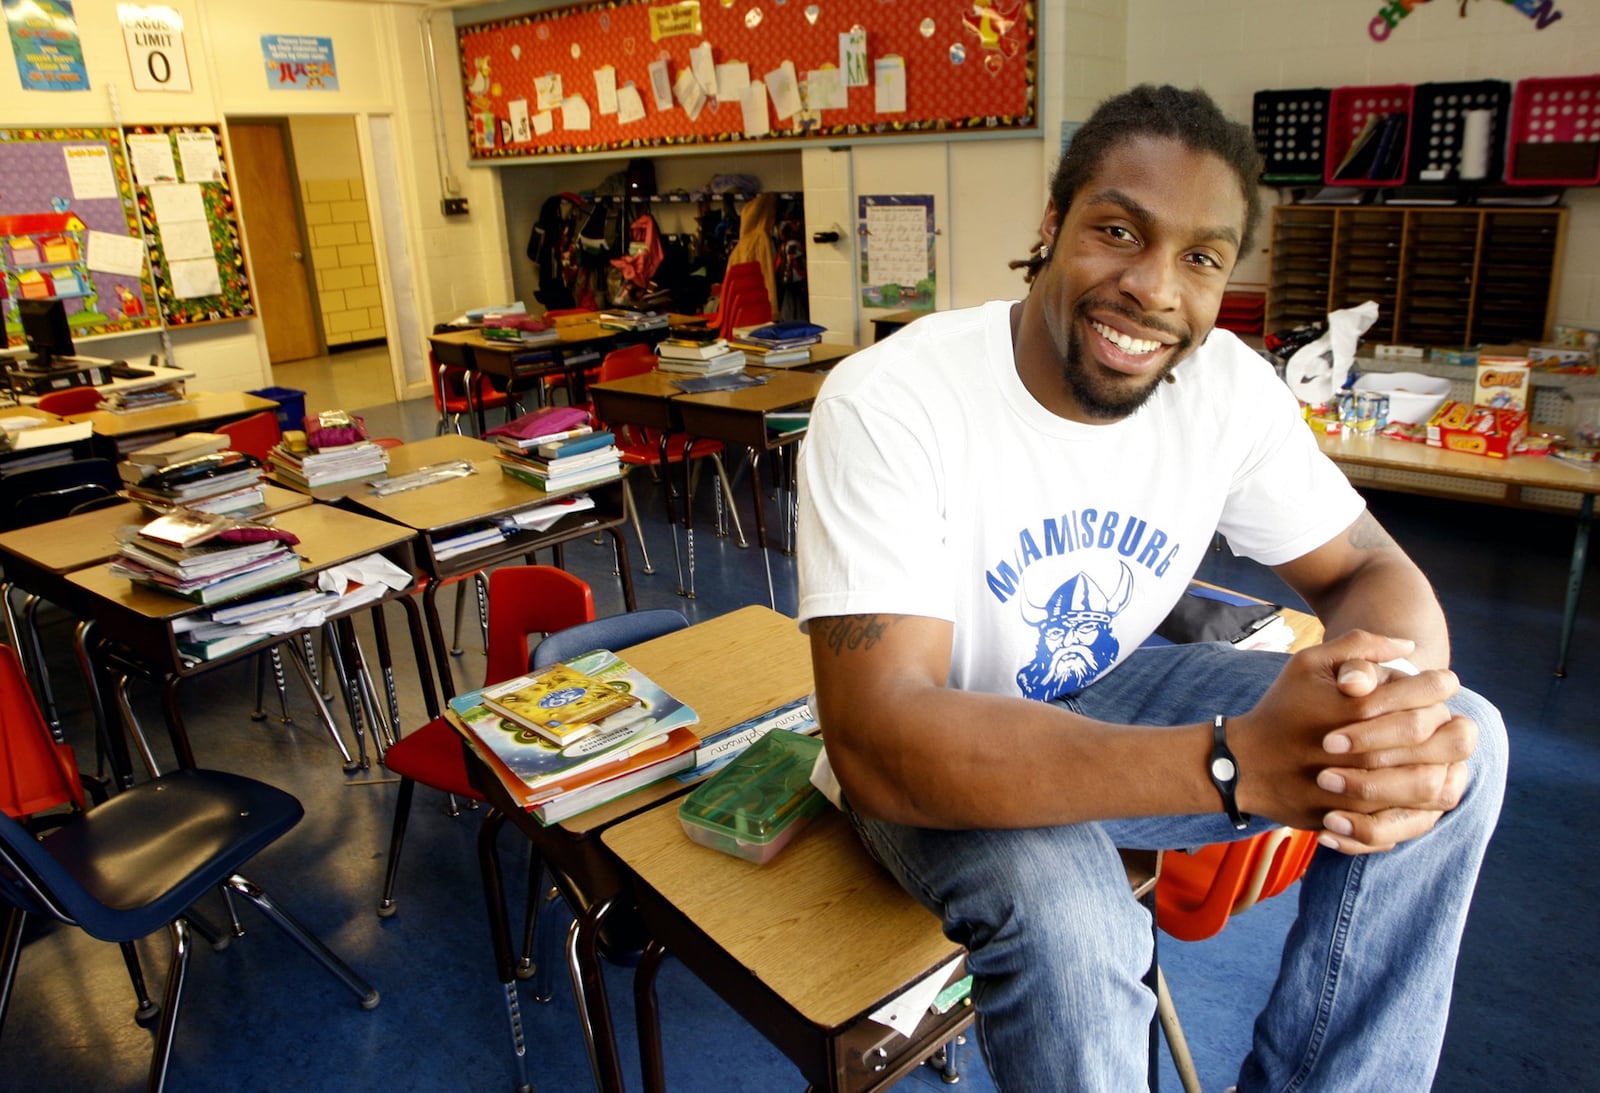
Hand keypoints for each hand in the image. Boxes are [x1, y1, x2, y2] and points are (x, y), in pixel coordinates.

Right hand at [1230, 630, 1470, 847]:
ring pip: (1434, 782)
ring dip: (1443, 765)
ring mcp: (1364, 790)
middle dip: (1448, 724)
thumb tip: (1409, 646)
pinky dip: (1422, 800)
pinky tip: (1415, 781)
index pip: (1429, 693)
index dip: (1442, 685)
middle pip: (1441, 738)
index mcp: (1357, 708)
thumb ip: (1359, 646)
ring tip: (1434, 753)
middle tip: (1442, 718)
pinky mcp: (1359, 819)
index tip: (1443, 684)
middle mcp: (1366, 752)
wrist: (1246, 765)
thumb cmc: (1280, 709)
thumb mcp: (1308, 663)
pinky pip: (1411, 816)